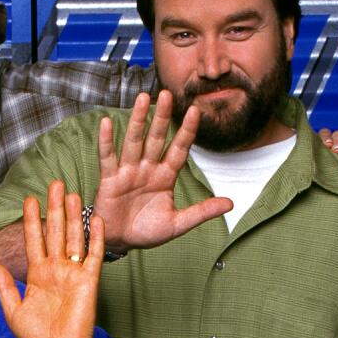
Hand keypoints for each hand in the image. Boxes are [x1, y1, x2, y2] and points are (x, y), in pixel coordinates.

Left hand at [0, 183, 101, 337]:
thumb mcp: (13, 311)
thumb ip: (4, 287)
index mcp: (38, 275)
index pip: (34, 241)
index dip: (32, 220)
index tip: (29, 199)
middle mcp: (56, 270)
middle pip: (55, 232)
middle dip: (54, 208)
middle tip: (55, 184)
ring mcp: (73, 274)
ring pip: (73, 238)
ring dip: (73, 216)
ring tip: (72, 194)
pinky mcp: (88, 281)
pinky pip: (93, 255)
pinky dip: (95, 237)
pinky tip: (95, 219)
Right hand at [92, 92, 232, 252]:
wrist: (120, 243)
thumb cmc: (147, 232)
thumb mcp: (178, 224)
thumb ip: (202, 212)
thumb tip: (231, 204)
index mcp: (165, 177)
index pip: (179, 149)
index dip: (187, 131)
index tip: (196, 111)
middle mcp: (148, 169)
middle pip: (156, 138)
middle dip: (162, 117)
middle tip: (167, 94)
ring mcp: (128, 172)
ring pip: (134, 141)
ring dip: (138, 120)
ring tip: (143, 98)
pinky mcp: (110, 179)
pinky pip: (108, 157)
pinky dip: (107, 141)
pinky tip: (107, 123)